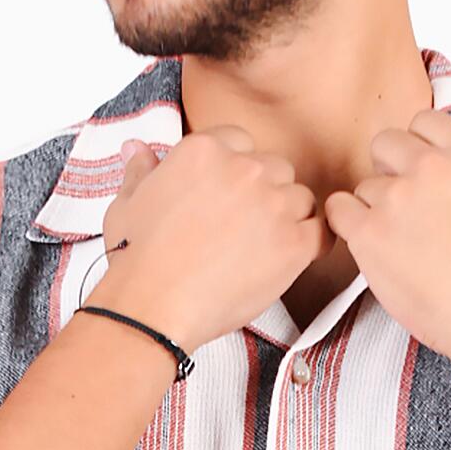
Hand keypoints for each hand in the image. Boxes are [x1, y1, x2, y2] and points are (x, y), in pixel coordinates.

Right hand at [86, 129, 330, 353]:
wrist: (153, 305)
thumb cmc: (137, 259)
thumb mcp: (127, 203)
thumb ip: (141, 170)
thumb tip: (136, 148)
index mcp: (206, 149)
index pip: (242, 144)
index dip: (238, 175)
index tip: (230, 201)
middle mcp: (244, 168)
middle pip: (276, 170)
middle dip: (265, 196)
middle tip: (245, 231)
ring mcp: (272, 204)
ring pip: (301, 199)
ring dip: (288, 219)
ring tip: (263, 250)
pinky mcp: (293, 244)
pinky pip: (322, 233)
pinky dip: (314, 244)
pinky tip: (295, 257)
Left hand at [323, 109, 450, 370]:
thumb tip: (448, 180)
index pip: (424, 122)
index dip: (416, 148)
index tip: (417, 172)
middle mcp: (430, 167)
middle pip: (386, 144)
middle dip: (389, 171)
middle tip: (402, 209)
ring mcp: (396, 198)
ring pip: (365, 187)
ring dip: (375, 210)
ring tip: (400, 246)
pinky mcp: (369, 232)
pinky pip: (338, 210)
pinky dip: (345, 223)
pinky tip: (365, 243)